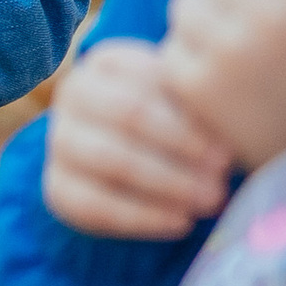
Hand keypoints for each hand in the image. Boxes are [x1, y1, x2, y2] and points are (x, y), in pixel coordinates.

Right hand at [43, 40, 233, 237]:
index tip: (227, 150)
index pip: (147, 85)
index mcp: (105, 62)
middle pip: (129, 118)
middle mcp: (73, 94)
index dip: (188, 121)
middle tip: (221, 176)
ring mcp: (60, 140)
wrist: (130, 156)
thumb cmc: (171, 121)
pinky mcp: (56, 187)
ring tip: (209, 200)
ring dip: (167, 184)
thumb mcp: (182, 103)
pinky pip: (97, 206)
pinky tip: (182, 222)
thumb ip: (196, 108)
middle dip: (180, 150)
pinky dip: (144, 217)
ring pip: (113, 161)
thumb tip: (228, 142)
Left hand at [158, 0, 285, 176]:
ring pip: (185, 5)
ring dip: (198, 27)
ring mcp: (231, 51)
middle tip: (239, 34)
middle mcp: (272, 18)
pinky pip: (170, 47)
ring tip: (228, 58)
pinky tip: (213, 86)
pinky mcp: (197, 84)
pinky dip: (185, 64)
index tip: (260, 3)